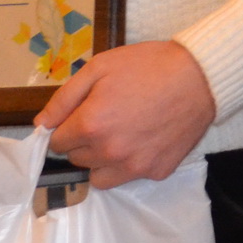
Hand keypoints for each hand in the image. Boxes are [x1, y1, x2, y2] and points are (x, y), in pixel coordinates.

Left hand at [39, 40, 216, 188]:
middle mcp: (109, 152)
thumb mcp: (100, 67)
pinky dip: (131, 162)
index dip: (68, 126)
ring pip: (99, 176)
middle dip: (84, 140)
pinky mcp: (156, 172)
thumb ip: (65, 98)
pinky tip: (145, 138)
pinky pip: (130, 176)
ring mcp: (134, 166)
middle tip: (107, 116)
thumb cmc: (148, 66)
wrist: (200, 76)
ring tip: (122, 133)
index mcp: (90, 125)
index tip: (83, 114)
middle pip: (77, 159)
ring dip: (102, 159)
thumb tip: (42, 124)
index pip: (57, 143)